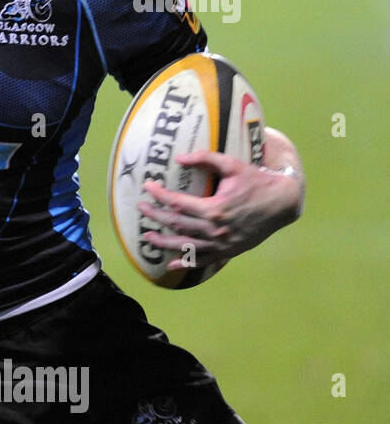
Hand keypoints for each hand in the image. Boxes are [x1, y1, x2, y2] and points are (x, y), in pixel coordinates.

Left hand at [137, 150, 302, 270]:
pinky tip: (170, 265)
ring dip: (163, 242)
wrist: (283, 203)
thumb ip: (206, 159)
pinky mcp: (228, 251)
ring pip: (185, 245)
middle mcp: (215, 230)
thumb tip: (179, 159)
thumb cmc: (257, 181)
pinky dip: (186, 263)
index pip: (177, 203)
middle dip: (155, 216)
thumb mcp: (234, 165)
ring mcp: (221, 243)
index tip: (147, 186)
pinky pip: (203, 260)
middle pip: (176, 224)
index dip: (159, 195)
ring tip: (146, 236)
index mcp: (214, 209)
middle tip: (141, 207)